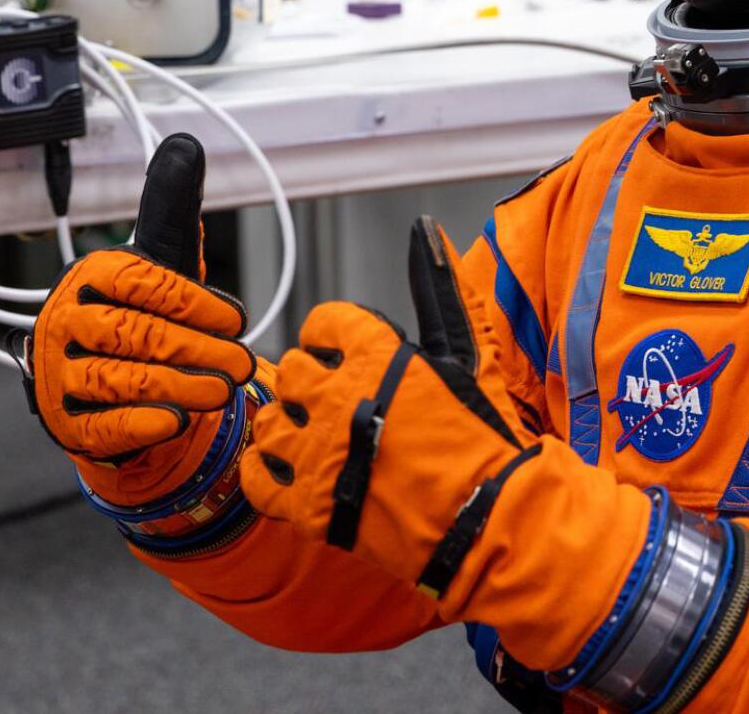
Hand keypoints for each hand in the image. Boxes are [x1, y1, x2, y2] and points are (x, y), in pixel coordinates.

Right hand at [21, 134, 256, 507]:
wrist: (109, 381)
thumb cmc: (140, 313)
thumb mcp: (159, 259)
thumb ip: (172, 207)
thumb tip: (186, 143)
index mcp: (90, 277)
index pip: (142, 284)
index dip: (194, 303)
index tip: (237, 318)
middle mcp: (64, 322)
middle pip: (136, 334)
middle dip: (198, 350)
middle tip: (242, 362)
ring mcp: (59, 374)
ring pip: (123, 380)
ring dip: (180, 387)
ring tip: (223, 390)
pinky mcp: (66, 420)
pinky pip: (102, 425)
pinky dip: (141, 423)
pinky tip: (175, 420)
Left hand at [242, 217, 539, 601]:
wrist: (492, 520)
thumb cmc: (484, 436)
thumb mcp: (468, 354)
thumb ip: (439, 287)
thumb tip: (425, 228)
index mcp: (378, 355)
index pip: (323, 322)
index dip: (333, 337)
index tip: (346, 357)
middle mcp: (341, 398)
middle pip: (293, 371)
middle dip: (310, 384)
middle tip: (337, 405)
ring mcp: (322, 455)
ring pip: (269, 422)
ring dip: (287, 428)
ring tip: (316, 440)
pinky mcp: (311, 507)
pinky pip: (257, 481)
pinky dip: (266, 474)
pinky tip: (292, 474)